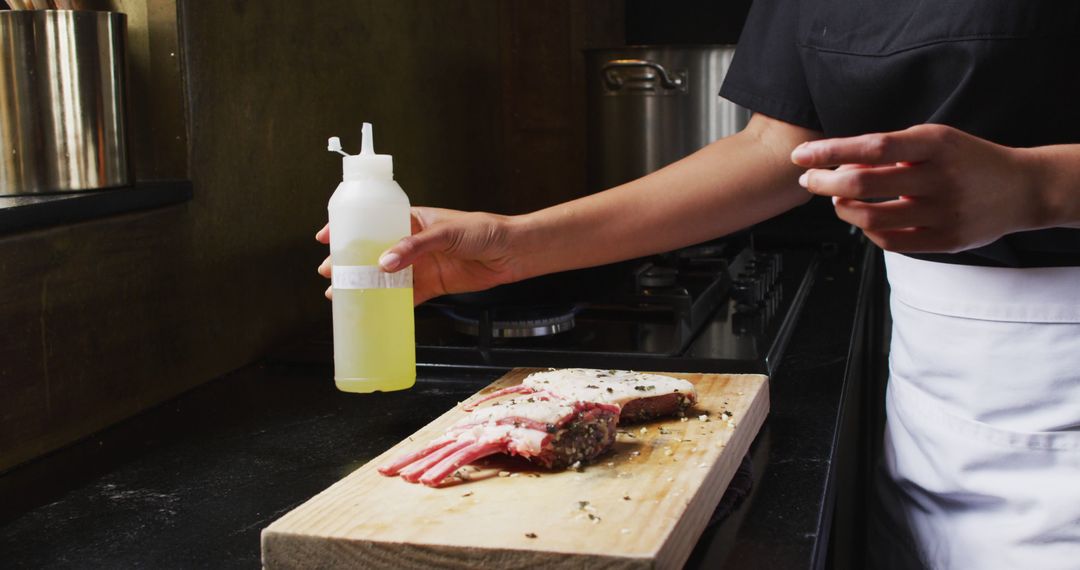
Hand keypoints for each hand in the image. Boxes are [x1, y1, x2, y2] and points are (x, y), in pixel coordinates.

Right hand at [316, 207, 520, 304]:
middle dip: (348, 262)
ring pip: (385, 276)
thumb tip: (385, 262)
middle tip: (328, 272)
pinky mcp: (432, 285)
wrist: (511, 253)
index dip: (348, 228)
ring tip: (340, 295)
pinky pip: (406, 296)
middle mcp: (412, 243)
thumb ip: (415, 247)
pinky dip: (389, 304)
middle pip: (372, 251)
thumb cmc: (483, 231)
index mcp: (412, 220)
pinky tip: (373, 310)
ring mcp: (421, 265)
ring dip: (364, 285)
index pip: (373, 221)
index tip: (325, 236)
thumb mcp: (446, 233)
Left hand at [791, 124, 1043, 252]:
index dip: (830, 152)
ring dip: (843, 210)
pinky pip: (890, 242)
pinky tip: (866, 219)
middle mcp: (940, 178)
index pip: (872, 146)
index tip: (801, 156)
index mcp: (936, 144)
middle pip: (864, 185)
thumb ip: (890, 151)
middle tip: (810, 180)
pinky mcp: (946, 241)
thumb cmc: (966, 160)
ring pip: (871, 219)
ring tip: (839, 199)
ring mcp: (944, 213)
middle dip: (825, 183)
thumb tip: (838, 165)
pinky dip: (868, 231)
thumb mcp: (934, 141)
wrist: (1023, 188)